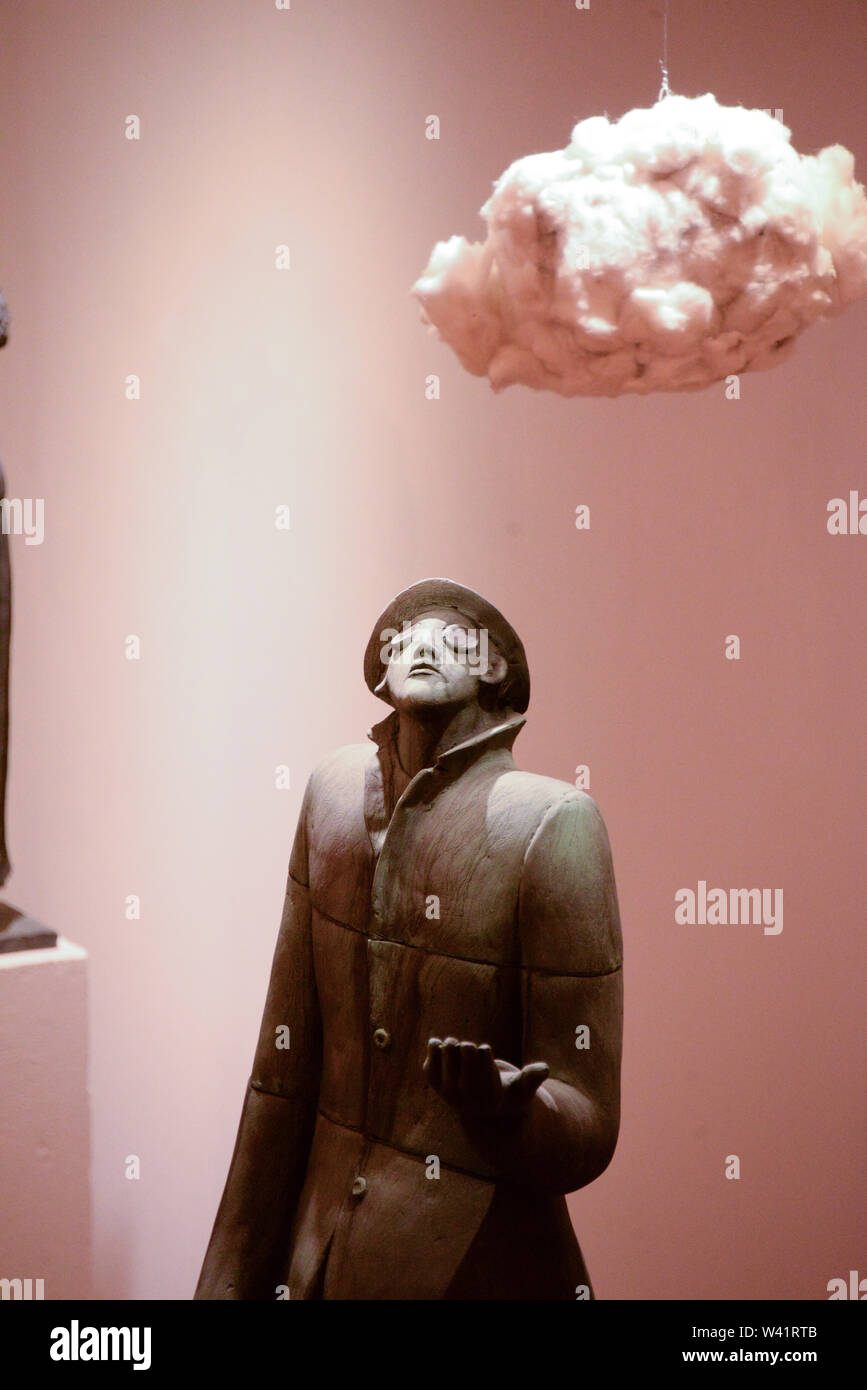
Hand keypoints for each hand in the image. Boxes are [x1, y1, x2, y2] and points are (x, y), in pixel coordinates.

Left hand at [423, 1037, 548, 1120]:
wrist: (484, 1109)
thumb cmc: (509, 1094)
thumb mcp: (524, 1089)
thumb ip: (532, 1079)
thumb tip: (544, 1069)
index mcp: (490, 1100)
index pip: (483, 1081)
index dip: (482, 1061)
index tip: (484, 1048)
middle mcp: (468, 1101)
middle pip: (463, 1078)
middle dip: (465, 1058)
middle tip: (469, 1046)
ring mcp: (449, 1094)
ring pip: (445, 1074)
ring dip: (447, 1055)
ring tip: (452, 1043)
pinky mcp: (437, 1085)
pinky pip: (431, 1071)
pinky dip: (432, 1056)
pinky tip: (435, 1043)